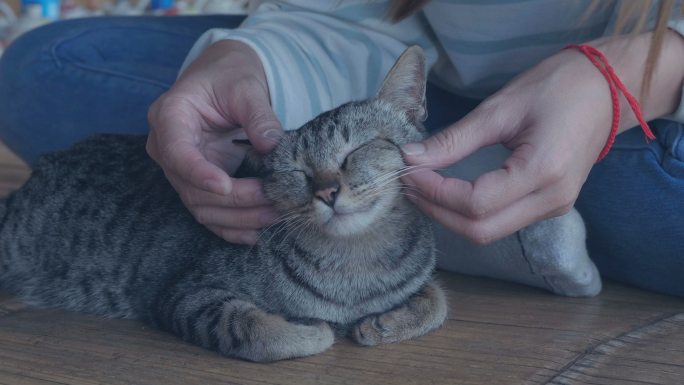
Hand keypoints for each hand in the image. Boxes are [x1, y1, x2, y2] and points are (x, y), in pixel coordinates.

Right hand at [147, 40, 282, 243]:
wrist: (224, 78)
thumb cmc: (230, 75)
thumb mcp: (246, 87)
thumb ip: (258, 115)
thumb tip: (272, 145)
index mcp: (170, 116)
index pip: (176, 152)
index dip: (200, 173)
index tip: (227, 187)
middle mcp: (167, 147)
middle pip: (191, 187)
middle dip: (234, 201)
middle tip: (273, 202)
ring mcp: (181, 169)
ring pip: (200, 206)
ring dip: (237, 218)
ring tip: (275, 216)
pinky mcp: (197, 183)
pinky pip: (209, 212)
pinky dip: (231, 227)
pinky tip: (255, 234)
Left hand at [402, 31, 683, 243]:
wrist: (608, 89)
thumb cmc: (558, 87)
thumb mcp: (501, 108)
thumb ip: (455, 139)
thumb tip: (412, 156)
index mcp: (543, 173)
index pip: (475, 203)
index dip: (435, 192)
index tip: (408, 170)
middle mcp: (551, 201)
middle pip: (480, 230)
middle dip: (437, 211)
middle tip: (408, 184)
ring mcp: (552, 208)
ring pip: (489, 231)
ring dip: (450, 216)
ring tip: (421, 187)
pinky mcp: (548, 205)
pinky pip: (500, 222)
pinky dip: (468, 213)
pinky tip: (447, 192)